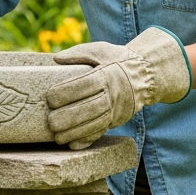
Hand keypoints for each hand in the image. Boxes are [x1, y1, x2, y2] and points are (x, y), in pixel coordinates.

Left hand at [45, 27, 191, 149]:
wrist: (146, 75)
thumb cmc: (118, 60)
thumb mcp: (101, 50)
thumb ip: (79, 53)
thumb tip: (57, 58)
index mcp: (107, 74)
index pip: (85, 84)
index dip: (66, 92)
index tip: (50, 98)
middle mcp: (113, 94)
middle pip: (90, 108)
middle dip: (68, 117)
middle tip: (50, 122)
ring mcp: (116, 110)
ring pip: (95, 124)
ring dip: (75, 132)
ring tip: (57, 136)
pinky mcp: (117, 120)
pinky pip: (102, 132)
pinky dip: (87, 140)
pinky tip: (73, 144)